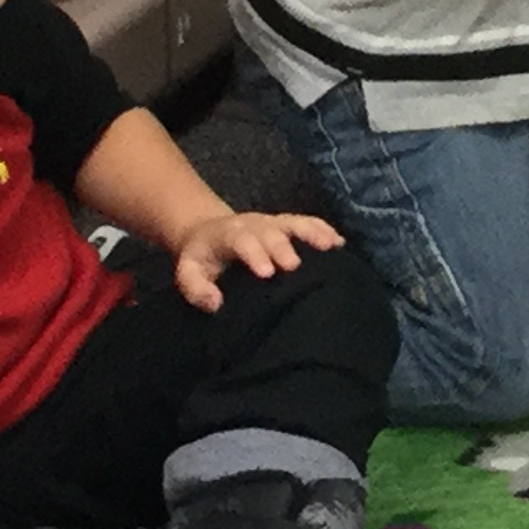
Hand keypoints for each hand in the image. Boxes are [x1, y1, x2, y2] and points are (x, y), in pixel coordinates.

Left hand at [173, 209, 347, 311]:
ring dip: (313, 233)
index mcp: (229, 235)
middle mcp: (254, 225)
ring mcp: (274, 223)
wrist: (209, 233)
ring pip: (295, 224)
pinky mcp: (289, 225)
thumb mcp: (188, 272)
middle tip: (295, 266)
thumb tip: (216, 304)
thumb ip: (195, 288)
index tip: (267, 273)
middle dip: (284, 247)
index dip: (255, 254)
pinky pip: (308, 224)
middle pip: (271, 232)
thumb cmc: (202, 259)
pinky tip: (340, 244)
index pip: (242, 241)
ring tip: (330, 246)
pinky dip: (324, 231)